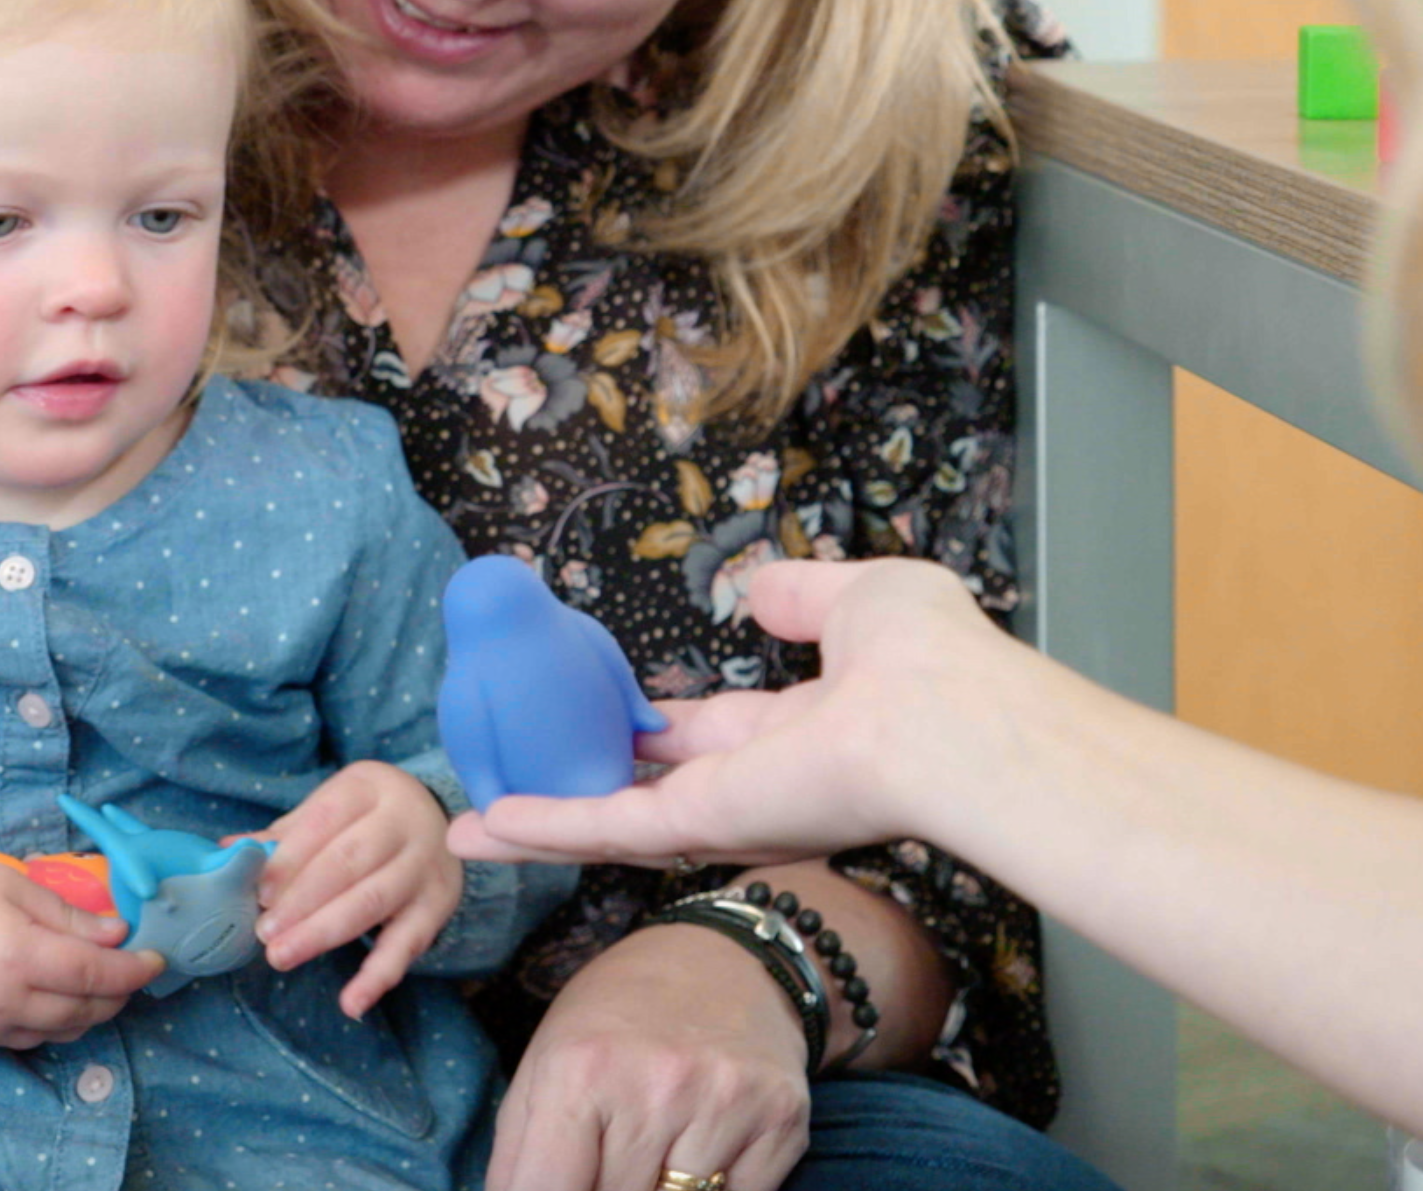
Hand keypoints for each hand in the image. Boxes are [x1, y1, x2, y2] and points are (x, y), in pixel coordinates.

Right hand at [0, 855, 162, 1056]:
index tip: (155, 960)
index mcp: (19, 957)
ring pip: (54, 1034)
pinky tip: (35, 997)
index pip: (97, 976)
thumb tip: (117, 935)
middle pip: (83, 1013)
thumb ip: (69, 916)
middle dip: (116, 995)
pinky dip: (38, 1023)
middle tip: (127, 973)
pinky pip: (15, 1041)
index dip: (134, 971)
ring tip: (87, 986)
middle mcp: (3, 1004)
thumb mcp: (9, 886)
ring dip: (81, 1013)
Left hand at [255, 759, 461, 1017]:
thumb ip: (284, 835)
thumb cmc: (365, 817)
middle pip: (350, 861)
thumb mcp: (330, 808)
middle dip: (302, 900)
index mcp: (370, 788)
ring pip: (373, 901)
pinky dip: (378, 977)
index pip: (326, 819)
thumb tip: (227, 850)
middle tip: (264, 932)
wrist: (436, 818)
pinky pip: (408, 945)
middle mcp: (405, 822)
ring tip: (282, 956)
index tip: (260, 892)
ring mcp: (425, 866)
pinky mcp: (438, 906)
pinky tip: (351, 1004)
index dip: (291, 857)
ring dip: (324, 932)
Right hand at [450, 559, 1012, 868]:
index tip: (619, 715)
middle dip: (590, 788)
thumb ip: (802, 596)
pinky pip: (606, 830)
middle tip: (524, 780)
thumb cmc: (928, 655)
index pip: (717, 733)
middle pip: (655, 791)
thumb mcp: (858, 597)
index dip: (662, 727)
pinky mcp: (703, 827)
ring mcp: (729, 812)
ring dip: (542, 826)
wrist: (950, 716)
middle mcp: (760, 782)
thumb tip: (759, 592)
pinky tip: (481, 825)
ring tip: (473, 825)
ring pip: (615, 825)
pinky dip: (542, 829)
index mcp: (802, 728)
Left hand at [486, 922, 812, 1190]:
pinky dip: (717, 1190)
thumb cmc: (622, 1015)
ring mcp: (728, 1104)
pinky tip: (706, 1144)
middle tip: (613, 1150)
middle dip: (605, 1190)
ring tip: (658, 1144)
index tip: (564, 1184)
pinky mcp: (783, 1120)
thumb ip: (518, 1158)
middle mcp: (659, 1084)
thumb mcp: (545, 1062)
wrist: (731, 959)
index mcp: (581, 1068)